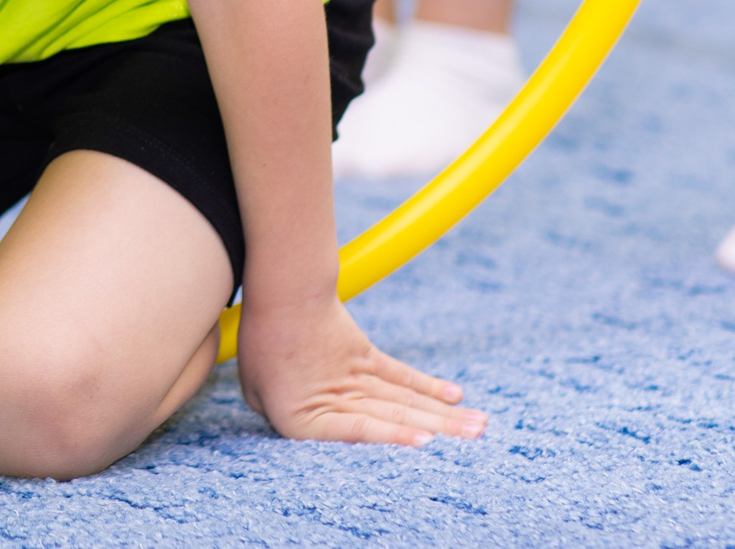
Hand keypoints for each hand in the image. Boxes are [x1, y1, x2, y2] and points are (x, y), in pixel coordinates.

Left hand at [236, 297, 485, 446]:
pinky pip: (400, 374)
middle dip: (440, 430)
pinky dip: (428, 386)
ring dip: (444, 413)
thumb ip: (282, 416)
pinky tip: (455, 397)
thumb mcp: (255, 390)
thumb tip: (307, 424)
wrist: (281, 291)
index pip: (356, 429)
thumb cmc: (262, 344)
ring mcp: (357, 376)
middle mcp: (340, 399)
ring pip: (405, 399)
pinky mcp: (365, 355)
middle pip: (394, 415)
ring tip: (479, 426)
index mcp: (307, 417)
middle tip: (479, 439)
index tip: (427, 441)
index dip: (394, 436)